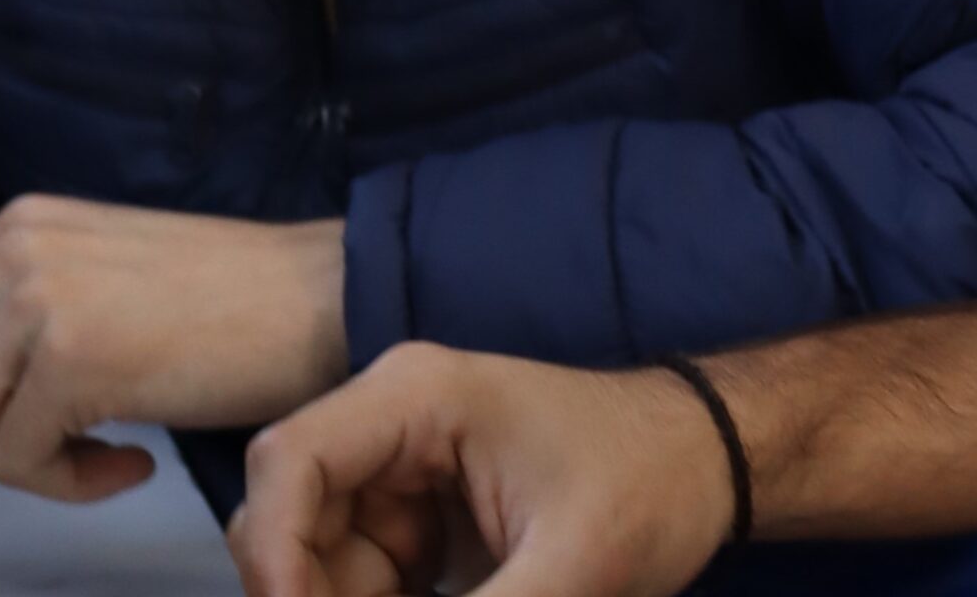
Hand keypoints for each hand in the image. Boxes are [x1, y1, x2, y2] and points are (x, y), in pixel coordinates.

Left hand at [0, 197, 348, 503]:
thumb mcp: (99, 285)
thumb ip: (21, 322)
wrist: (318, 295)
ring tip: (100, 449)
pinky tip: (131, 456)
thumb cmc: (226, 305)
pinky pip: (25, 465)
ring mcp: (38, 300)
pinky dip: (73, 485)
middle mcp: (12, 251)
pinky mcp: (72, 356)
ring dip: (23, 467)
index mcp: (17, 231)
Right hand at [229, 345, 735, 596]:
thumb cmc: (647, 486)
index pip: (290, 462)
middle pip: (295, 518)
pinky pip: (367, 579)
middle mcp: (390, 425)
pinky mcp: (422, 517)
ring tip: (460, 596)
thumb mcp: (572, 570)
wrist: (704, 461)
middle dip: (310, 592)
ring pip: (324, 560)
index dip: (272, 554)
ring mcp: (403, 472)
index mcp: (413, 399)